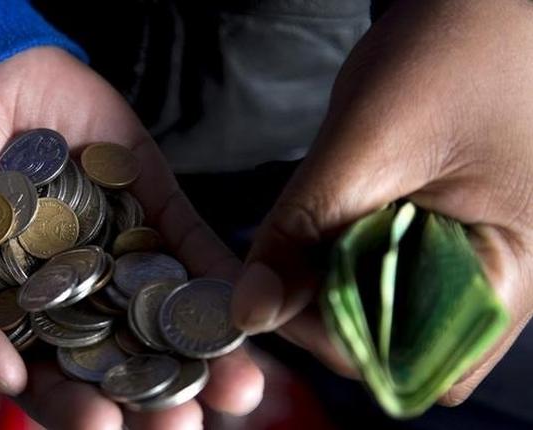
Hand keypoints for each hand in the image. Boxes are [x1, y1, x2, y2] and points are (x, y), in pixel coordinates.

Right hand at [0, 47, 263, 428]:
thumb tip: (5, 378)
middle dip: (159, 395)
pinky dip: (217, 274)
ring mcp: (119, 250)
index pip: (55, 383)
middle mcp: (78, 297)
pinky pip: (188, 243)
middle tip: (186, 421)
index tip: (102, 424)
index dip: (77, 410)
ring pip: (167, 312)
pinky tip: (243, 307)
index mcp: (21, 325)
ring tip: (238, 388)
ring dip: (206, 350)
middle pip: (125, 359)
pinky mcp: (150, 202)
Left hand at [232, 0, 532, 404]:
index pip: (399, 359)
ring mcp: (471, 264)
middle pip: (385, 341)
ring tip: (314, 221)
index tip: (272, 286)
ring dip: (329, 275)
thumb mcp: (372, 141)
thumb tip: (247, 312)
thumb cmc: (459, 47)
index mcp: (506, 281)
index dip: (326, 331)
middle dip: (321, 304)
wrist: (492, 2)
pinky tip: (333, 212)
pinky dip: (342, 250)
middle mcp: (496, 288)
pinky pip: (384, 269)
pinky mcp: (445, 237)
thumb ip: (306, 230)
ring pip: (378, 305)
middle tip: (279, 253)